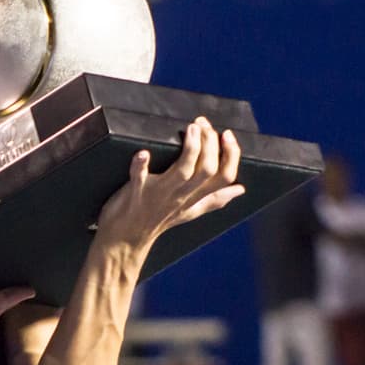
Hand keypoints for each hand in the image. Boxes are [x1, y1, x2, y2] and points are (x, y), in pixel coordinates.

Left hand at [95, 116, 245, 251]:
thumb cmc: (156, 221)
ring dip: (189, 149)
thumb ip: (214, 199)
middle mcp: (181, 195)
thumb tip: (239, 189)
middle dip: (210, 144)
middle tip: (203, 124)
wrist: (125, 240)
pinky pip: (139, 178)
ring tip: (192, 129)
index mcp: (195, 197)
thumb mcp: (190, 211)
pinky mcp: (136, 192)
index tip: (228, 135)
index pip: (224, 177)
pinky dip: (140, 165)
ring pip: (183, 172)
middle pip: (207, 170)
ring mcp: (159, 194)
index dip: (231, 155)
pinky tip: (143, 152)